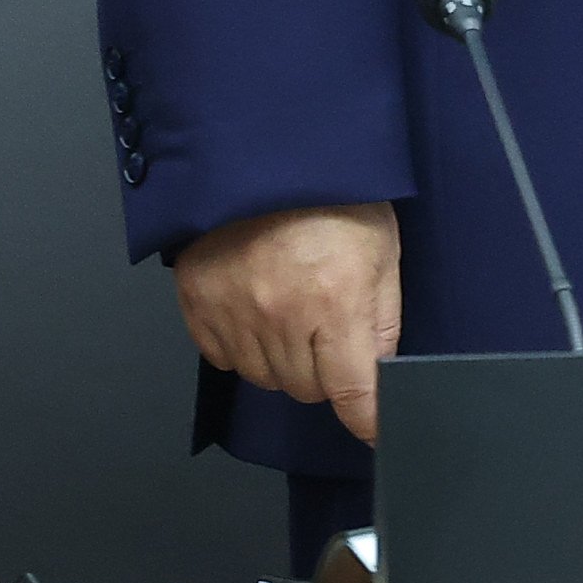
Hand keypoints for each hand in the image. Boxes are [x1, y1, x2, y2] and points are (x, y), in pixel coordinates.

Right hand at [175, 202, 400, 442]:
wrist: (265, 150)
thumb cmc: (334, 193)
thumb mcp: (382, 249)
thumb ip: (383, 317)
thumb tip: (381, 372)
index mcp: (336, 302)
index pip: (352, 392)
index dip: (367, 419)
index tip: (375, 432)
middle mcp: (282, 317)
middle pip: (307, 390)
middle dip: (325, 370)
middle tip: (330, 327)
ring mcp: (235, 313)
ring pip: (265, 378)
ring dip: (284, 359)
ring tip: (294, 308)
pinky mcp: (199, 304)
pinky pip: (224, 357)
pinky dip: (244, 345)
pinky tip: (258, 307)